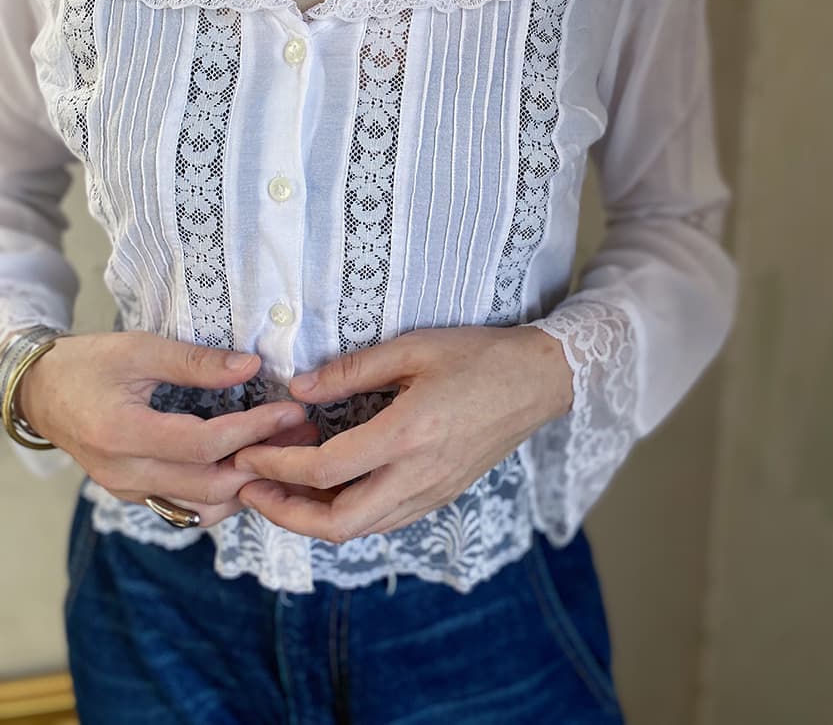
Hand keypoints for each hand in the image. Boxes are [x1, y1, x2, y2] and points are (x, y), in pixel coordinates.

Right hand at [17, 331, 319, 526]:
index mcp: (123, 434)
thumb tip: (252, 367)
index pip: (206, 445)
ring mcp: (130, 491)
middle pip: (211, 485)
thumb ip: (197, 362)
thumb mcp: (141, 348)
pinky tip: (252, 467)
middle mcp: (126, 474)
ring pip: (204, 507)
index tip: (292, 410)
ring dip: (249, 485)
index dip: (255, 429)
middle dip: (264, 461)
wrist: (40, 392)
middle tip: (304, 434)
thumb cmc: (89, 363)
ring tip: (288, 453)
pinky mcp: (136, 495)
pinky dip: (225, 493)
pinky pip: (189, 506)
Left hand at [233, 325, 573, 543]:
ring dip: (312, 518)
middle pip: (338, 523)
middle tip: (250, 487)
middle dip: (284, 513)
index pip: (327, 469)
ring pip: (360, 529)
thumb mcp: (414, 348)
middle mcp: (419, 475)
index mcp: (409, 435)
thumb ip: (353, 369)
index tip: (248, 452)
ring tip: (280, 488)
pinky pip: (384, 520)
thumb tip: (298, 389)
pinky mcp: (442, 496)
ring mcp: (433, 493)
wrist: (539, 381)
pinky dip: (346, 514)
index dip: (279, 465)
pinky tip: (329, 488)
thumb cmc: (479, 356)